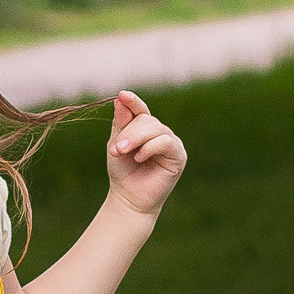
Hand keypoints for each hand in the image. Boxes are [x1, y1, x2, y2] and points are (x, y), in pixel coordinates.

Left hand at [107, 91, 186, 215]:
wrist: (128, 198)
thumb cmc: (123, 172)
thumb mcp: (116, 144)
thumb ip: (121, 124)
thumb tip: (120, 100)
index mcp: (145, 128)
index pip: (140, 109)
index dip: (132, 101)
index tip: (122, 95)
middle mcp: (160, 132)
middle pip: (146, 119)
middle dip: (128, 132)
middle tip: (115, 149)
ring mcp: (171, 142)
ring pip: (155, 128)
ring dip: (135, 139)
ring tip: (121, 152)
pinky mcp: (178, 155)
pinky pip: (165, 142)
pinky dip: (149, 148)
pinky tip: (139, 158)